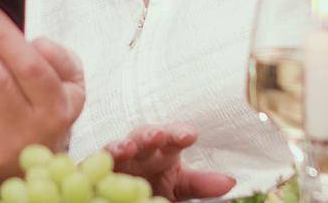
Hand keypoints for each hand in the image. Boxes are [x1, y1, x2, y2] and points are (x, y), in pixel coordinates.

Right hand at [105, 125, 235, 200]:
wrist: (122, 193)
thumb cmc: (154, 184)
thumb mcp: (180, 187)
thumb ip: (201, 185)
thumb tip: (230, 182)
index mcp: (163, 150)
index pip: (173, 136)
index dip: (179, 133)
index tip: (189, 136)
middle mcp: (140, 150)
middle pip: (146, 136)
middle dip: (151, 134)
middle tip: (159, 136)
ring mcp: (117, 158)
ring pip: (119, 145)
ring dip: (124, 145)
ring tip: (129, 147)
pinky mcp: (97, 168)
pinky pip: (97, 161)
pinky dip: (101, 159)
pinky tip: (109, 158)